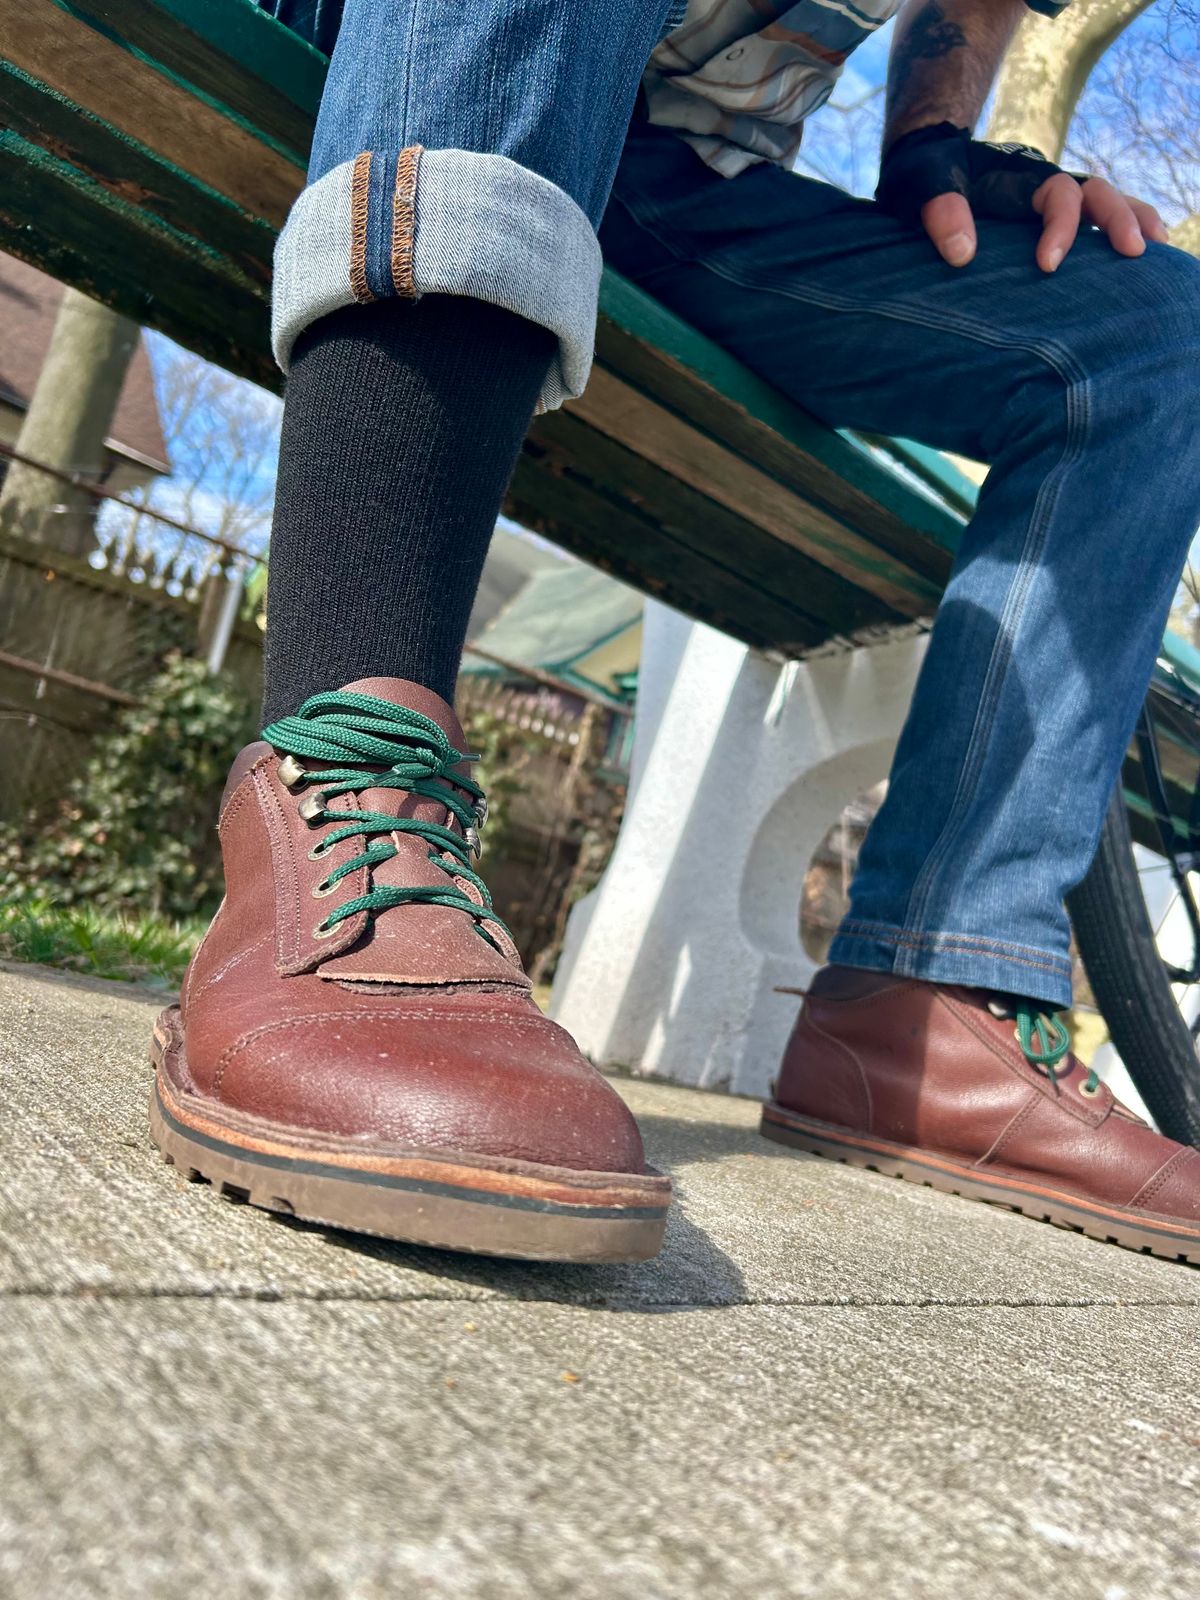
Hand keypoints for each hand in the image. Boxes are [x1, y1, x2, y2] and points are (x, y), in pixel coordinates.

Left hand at [920, 174, 1168, 271]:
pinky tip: (1135, 262)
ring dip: (1133, 222)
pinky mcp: (1047, 224)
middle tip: (1135, 254)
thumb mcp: (920, 184)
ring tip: (1157, 254)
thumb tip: (963, 254)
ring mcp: (1049, 204)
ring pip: (1105, 203)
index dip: (1061, 227)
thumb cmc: (922, 175)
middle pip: (1097, 193)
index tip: (1047, 266)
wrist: (921, 168)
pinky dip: (1118, 234)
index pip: (1058, 194)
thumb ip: (939, 210)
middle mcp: (1044, 186)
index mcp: (1020, 176)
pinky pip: (1092, 224)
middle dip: (1119, 220)